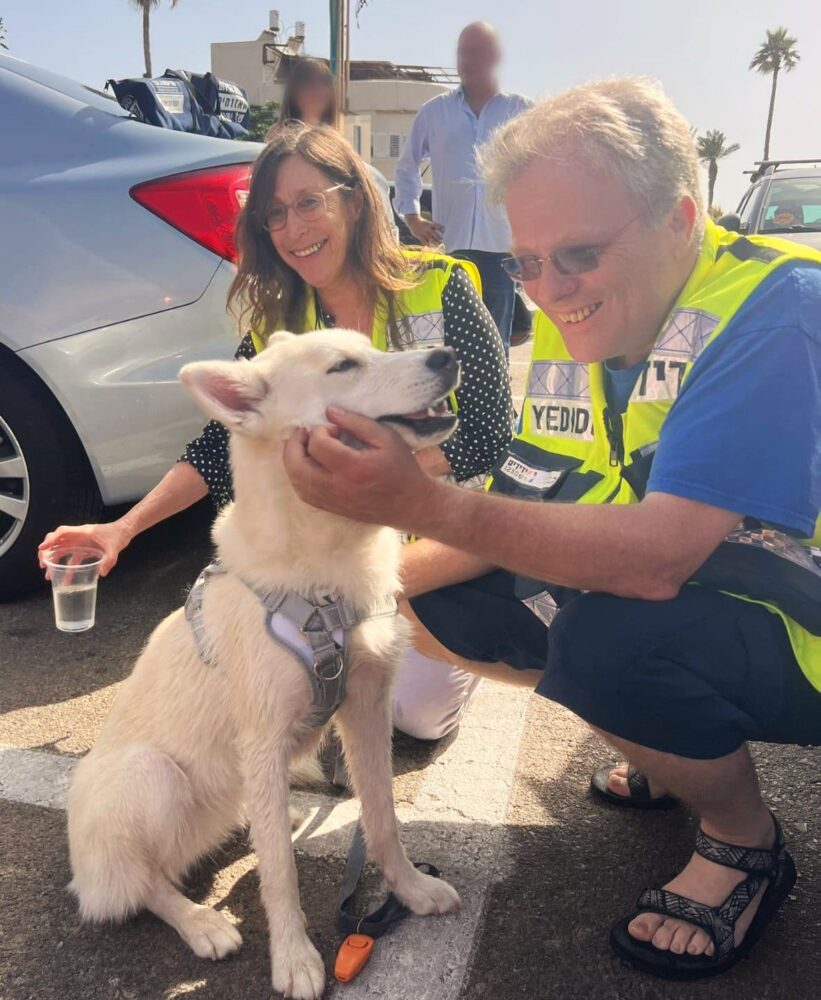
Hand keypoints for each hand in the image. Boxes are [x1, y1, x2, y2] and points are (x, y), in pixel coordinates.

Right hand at [38, 520, 132, 578]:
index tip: (42, 548)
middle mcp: (78, 537)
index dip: (51, 540)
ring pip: (62, 551)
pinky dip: (67, 569)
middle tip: (43, 564)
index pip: (62, 533)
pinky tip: (66, 580)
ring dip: (54, 562)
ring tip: (48, 575)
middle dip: (47, 552)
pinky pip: (72, 559)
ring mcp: (80, 543)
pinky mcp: (85, 550)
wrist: (124, 531)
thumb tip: (102, 573)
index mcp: (83, 532)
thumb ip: (109, 560)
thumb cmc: (118, 534)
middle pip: (57, 542)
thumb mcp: (115, 548)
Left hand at [282, 407, 441, 528]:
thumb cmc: (402, 468)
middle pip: (298, 467)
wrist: (412, 504)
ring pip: (297, 482)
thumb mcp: (387, 437)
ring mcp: (333, 501)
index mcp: (354, 468)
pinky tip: (306, 465)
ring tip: (301, 446)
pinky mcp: (332, 509)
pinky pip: (305, 494)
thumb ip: (357, 423)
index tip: (334, 428)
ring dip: (292, 461)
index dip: (320, 430)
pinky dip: (299, 477)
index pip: (319, 445)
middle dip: (293, 445)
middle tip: (303, 432)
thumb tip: (330, 412)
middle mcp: (339, 487)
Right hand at [405, 214, 443, 246]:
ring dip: (434, 241)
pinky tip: (430, 246)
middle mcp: (427, 228)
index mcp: (429, 224)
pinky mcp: (420, 235)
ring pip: (430, 238)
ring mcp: (423, 232)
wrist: (413, 222)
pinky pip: (424, 240)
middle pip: (434, 233)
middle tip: (442, 241)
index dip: (440, 228)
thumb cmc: (422, 223)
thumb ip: (432, 227)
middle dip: (438, 238)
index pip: (436, 225)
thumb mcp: (428, 223)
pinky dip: (427, 243)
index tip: (444, 230)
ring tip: (438, 245)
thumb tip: (441, 231)